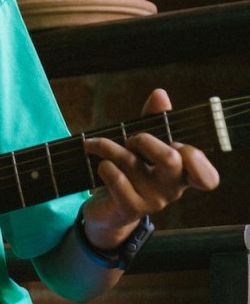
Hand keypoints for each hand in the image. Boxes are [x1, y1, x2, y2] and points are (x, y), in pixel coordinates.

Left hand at [80, 89, 221, 249]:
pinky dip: (104, 165)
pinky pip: (116, 178)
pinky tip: (100, 165)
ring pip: (131, 162)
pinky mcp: (130, 207)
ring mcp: (153, 201)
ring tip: (95, 144)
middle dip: (144, 139)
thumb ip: (154, 120)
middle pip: (169, 158)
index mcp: (184, 174)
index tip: (177, 145)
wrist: (106, 209)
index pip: (208, 177)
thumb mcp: (143, 145)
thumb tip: (160, 94)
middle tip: (130, 139)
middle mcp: (173, 189)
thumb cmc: (130, 171)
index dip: (196, 159)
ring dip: (108, 146)